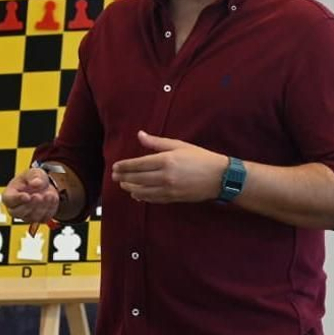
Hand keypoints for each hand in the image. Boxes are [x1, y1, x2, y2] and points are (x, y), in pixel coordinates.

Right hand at [1, 166, 60, 224]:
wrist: (44, 187)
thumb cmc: (33, 180)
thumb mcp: (33, 173)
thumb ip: (34, 176)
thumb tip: (36, 183)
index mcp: (9, 195)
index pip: (9, 200)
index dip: (17, 199)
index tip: (27, 196)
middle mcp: (15, 209)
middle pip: (18, 212)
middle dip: (30, 205)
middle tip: (39, 196)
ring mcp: (27, 216)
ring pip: (32, 217)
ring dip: (42, 207)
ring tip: (49, 194)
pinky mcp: (39, 219)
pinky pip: (44, 218)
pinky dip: (50, 208)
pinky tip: (53, 198)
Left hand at [111, 132, 228, 203]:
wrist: (219, 177)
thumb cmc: (200, 158)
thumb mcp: (179, 145)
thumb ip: (157, 142)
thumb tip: (139, 135)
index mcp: (166, 160)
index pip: (138, 164)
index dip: (124, 166)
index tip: (115, 166)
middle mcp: (165, 176)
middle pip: (137, 178)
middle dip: (123, 177)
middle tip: (114, 176)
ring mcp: (169, 189)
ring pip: (142, 191)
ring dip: (130, 187)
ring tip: (123, 184)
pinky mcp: (173, 198)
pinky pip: (153, 199)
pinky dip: (142, 196)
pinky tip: (137, 194)